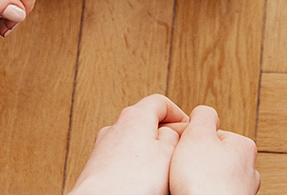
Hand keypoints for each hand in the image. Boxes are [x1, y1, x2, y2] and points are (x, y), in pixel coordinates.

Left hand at [69, 95, 188, 194]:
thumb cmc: (133, 182)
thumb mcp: (170, 154)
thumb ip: (175, 136)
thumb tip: (174, 132)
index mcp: (134, 116)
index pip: (159, 102)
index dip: (178, 114)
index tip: (189, 129)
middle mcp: (114, 128)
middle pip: (145, 123)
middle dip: (165, 136)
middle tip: (179, 152)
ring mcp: (103, 149)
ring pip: (133, 145)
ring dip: (150, 154)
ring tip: (163, 172)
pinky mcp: (97, 169)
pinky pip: (122, 162)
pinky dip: (135, 168)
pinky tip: (144, 182)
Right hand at [169, 106, 259, 194]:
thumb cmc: (204, 183)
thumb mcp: (197, 135)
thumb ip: (203, 116)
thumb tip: (204, 113)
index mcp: (244, 146)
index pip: (213, 133)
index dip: (191, 138)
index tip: (182, 147)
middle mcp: (249, 169)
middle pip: (213, 156)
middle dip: (196, 160)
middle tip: (183, 166)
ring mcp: (242, 191)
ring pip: (212, 177)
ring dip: (198, 179)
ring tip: (188, 184)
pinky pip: (211, 193)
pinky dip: (201, 194)